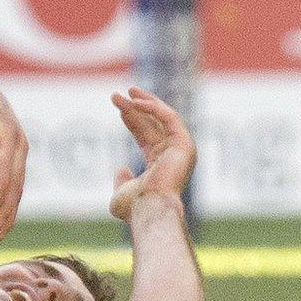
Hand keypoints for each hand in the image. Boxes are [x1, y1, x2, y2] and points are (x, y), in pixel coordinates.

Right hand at [0, 71, 27, 239]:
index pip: (3, 177)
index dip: (1, 203)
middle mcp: (6, 136)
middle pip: (14, 180)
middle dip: (9, 209)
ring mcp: (9, 128)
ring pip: (16, 173)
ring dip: (10, 201)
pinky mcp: (4, 124)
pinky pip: (6, 158)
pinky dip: (2, 180)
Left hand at [108, 87, 194, 224]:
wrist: (148, 209)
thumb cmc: (136, 207)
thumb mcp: (121, 193)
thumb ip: (121, 181)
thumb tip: (120, 168)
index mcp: (160, 164)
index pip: (146, 135)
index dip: (133, 120)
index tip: (119, 108)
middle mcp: (172, 155)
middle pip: (152, 124)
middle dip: (134, 108)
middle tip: (116, 95)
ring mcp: (180, 149)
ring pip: (162, 118)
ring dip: (143, 103)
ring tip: (124, 92)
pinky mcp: (184, 144)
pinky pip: (170, 118)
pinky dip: (153, 107)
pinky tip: (135, 101)